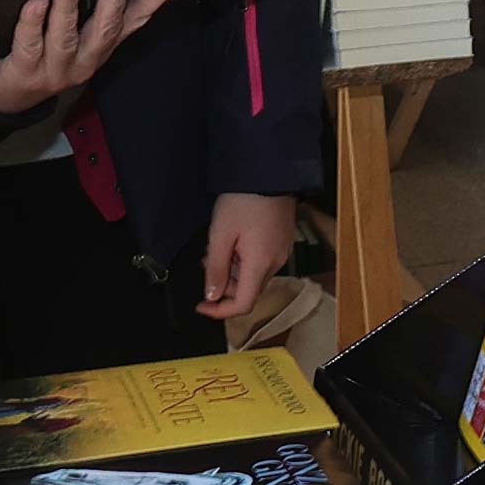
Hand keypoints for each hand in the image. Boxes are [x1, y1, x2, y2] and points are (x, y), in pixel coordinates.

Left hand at [0, 0, 184, 115]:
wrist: (4, 97)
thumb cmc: (37, 54)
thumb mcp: (67, 33)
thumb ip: (82, 7)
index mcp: (99, 45)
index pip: (135, 19)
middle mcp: (85, 59)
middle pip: (105, 28)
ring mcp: (56, 69)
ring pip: (66, 38)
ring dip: (69, 9)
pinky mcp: (27, 74)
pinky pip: (29, 45)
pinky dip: (32, 24)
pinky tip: (36, 4)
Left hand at [203, 190, 300, 321]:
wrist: (268, 173)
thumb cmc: (242, 201)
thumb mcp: (220, 234)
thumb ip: (216, 269)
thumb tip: (212, 297)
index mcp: (260, 264)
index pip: (243, 304)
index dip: (220, 311)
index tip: (201, 306)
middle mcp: (276, 263)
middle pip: (248, 290)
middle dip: (224, 283)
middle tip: (207, 260)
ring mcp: (282, 252)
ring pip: (253, 275)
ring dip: (233, 270)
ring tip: (218, 246)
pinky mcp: (283, 242)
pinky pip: (262, 262)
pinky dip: (244, 260)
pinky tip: (234, 240)